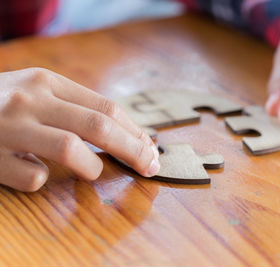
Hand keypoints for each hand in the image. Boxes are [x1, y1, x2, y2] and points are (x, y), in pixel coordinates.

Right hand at [0, 68, 159, 191]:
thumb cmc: (2, 101)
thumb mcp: (37, 91)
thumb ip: (74, 106)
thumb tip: (127, 132)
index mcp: (48, 82)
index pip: (106, 107)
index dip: (134, 131)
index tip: (151, 148)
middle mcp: (30, 100)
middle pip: (98, 127)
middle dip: (132, 149)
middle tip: (150, 167)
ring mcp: (8, 128)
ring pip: (70, 149)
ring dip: (92, 167)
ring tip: (93, 171)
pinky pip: (31, 178)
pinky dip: (42, 181)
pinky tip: (37, 174)